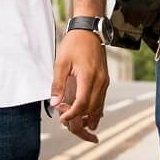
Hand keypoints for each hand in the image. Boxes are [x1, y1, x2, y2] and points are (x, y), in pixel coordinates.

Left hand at [51, 29, 108, 143]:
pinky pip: (102, 100)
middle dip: (81, 120)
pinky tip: (90, 116)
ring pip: (99, 107)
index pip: (82, 104)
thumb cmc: (74, 44)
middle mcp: (100, 81)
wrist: (89, 30)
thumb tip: (55, 103)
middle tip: (69, 125)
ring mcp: (104, 81)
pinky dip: (95, 110)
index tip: (62, 118)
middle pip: (92, 109)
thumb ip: (57, 84)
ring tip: (83, 129)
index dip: (72, 115)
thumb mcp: (61, 62)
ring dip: (90, 119)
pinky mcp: (105, 80)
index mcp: (88, 77)